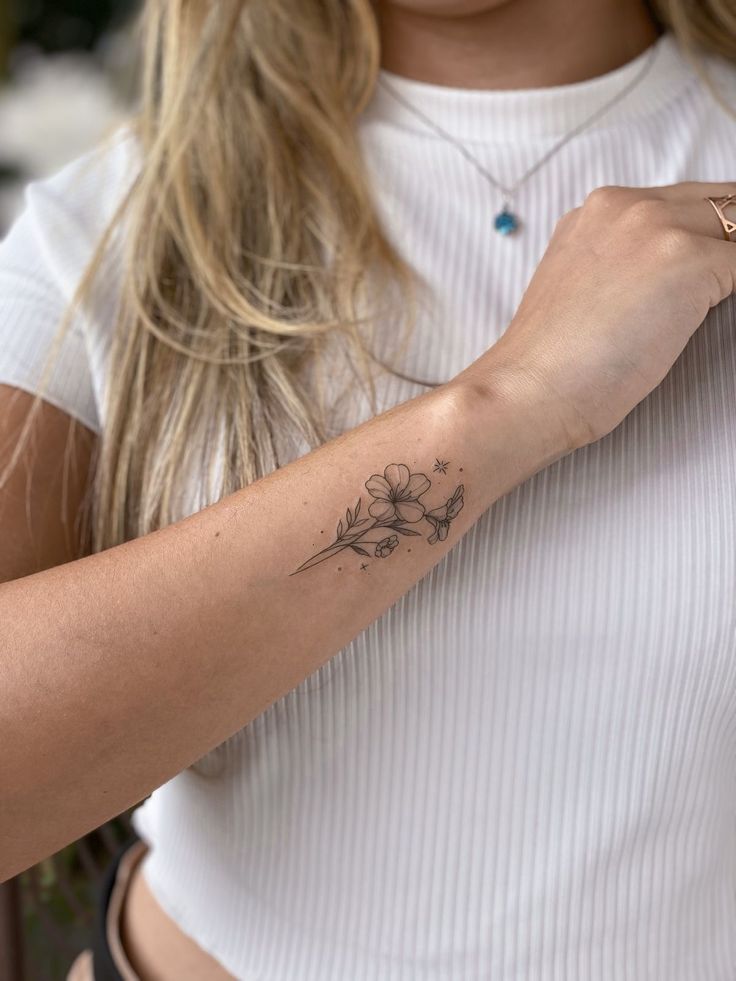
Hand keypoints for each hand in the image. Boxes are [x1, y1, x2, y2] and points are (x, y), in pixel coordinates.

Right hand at [467, 182, 735, 450]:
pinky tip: (716, 316)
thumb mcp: (581, 286)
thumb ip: (624, 260)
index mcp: (597, 211)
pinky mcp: (686, 260)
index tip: (718, 260)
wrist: (530, 390)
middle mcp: (625, 206)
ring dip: (731, 267)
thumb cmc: (552, 362)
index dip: (708, 231)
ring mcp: (655, 228)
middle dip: (730, 242)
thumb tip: (672, 276)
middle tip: (719, 286)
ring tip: (715, 300)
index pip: (682, 201)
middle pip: (718, 204)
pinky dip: (734, 293)